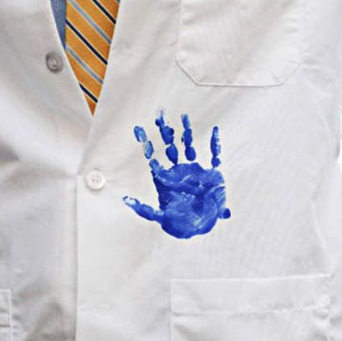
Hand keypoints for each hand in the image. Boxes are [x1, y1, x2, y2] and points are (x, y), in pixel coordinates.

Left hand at [123, 112, 230, 238]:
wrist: (203, 226)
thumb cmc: (181, 223)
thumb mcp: (161, 217)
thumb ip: (144, 210)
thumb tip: (125, 200)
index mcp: (166, 179)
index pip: (154, 157)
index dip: (147, 143)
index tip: (139, 129)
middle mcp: (180, 171)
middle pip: (170, 147)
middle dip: (165, 131)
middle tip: (159, 114)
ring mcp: (195, 170)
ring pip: (190, 146)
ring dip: (186, 132)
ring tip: (183, 116)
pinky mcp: (211, 174)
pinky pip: (214, 155)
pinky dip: (215, 143)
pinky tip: (215, 130)